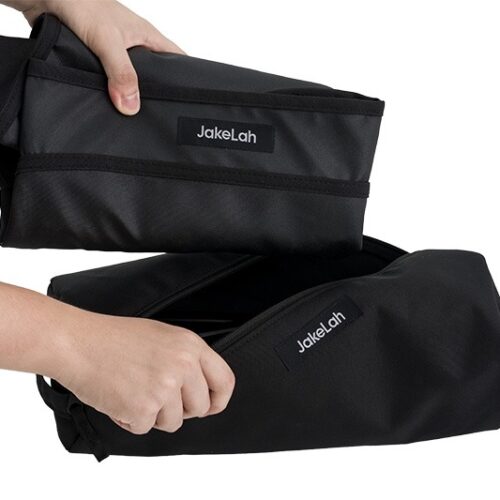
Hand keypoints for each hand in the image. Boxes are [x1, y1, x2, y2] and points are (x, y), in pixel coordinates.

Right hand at [0, 281, 234, 434]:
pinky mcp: (144, 408)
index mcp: (191, 345)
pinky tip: (119, 398)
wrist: (78, 342)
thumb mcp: (162, 336)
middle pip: (200, 407)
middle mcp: (183, 365)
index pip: (224, 381)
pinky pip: (145, 428)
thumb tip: (200, 386)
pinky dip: (131, 420)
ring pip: (174, 422)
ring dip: (154, 415)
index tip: (209, 406)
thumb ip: (186, 358)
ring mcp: (165, 387)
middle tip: (157, 398)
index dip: (218, 400)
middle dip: (181, 410)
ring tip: (133, 392)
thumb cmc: (114, 338)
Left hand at [6, 0, 184, 114]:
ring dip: (130, 95)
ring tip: (136, 118)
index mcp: (148, 38)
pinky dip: (112, 93)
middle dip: (157, 95)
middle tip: (160, 118)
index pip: (178, 59)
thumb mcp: (108, 42)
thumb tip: (132, 106)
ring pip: (131, 81)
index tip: (190, 101)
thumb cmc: (82, 4)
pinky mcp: (99, 60)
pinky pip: (111, 82)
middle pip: (155, 76)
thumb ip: (122, 73)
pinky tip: (111, 107)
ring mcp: (118, 54)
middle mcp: (136, 46)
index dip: (187, 78)